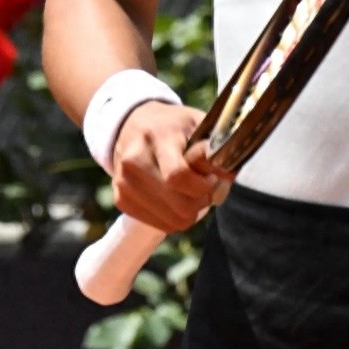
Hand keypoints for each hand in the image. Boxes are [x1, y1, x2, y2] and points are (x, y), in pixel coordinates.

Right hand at [111, 100, 229, 231]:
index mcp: (158, 137)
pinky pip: (158, 225)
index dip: (203, 185)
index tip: (213, 178)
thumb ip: (214, 149)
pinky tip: (175, 199)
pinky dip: (173, 218)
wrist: (133, 123)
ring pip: (169, 220)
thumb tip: (228, 177)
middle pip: (177, 204)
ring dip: (189, 212)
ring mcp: (124, 182)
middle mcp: (134, 160)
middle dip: (200, 201)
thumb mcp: (197, 124)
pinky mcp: (120, 199)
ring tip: (191, 193)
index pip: (178, 176)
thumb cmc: (173, 125)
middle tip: (205, 188)